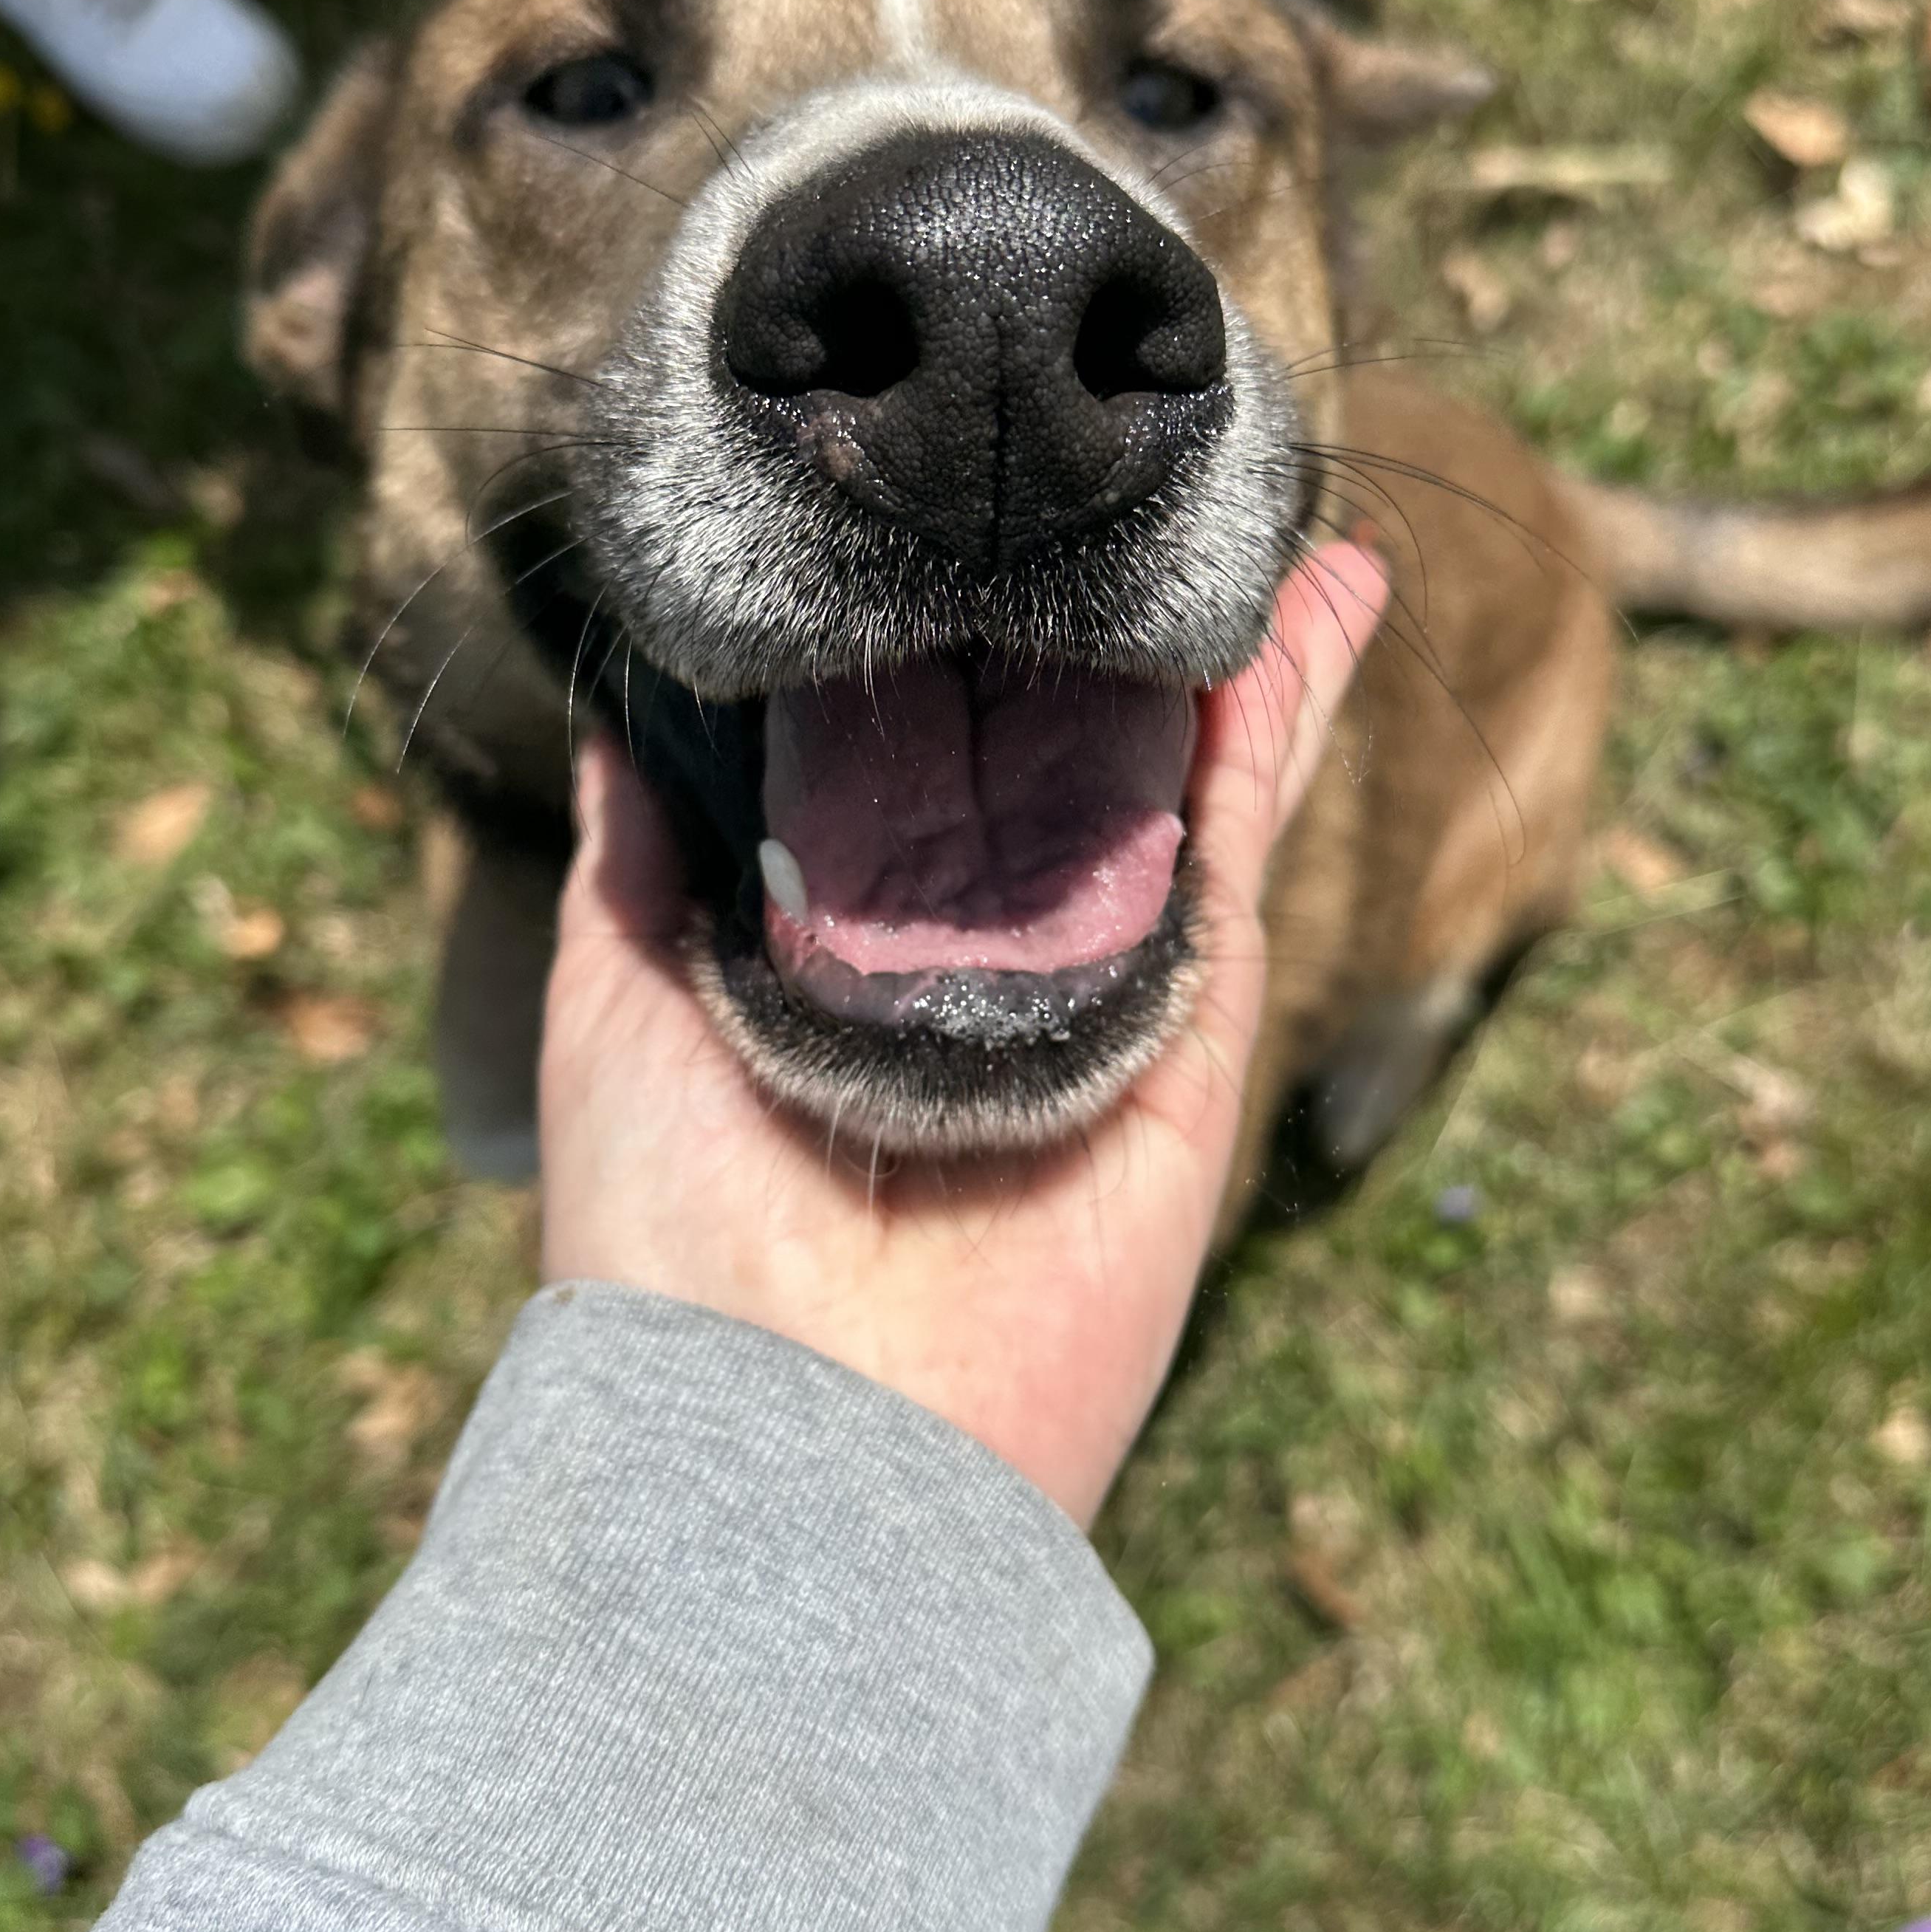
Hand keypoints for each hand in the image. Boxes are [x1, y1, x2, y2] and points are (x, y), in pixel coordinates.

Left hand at [539, 541, 1387, 1523]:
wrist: (794, 1422)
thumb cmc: (669, 1223)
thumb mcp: (618, 988)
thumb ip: (645, 846)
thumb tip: (632, 706)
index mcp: (851, 942)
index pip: (935, 766)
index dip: (976, 656)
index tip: (988, 540)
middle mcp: (984, 953)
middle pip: (1085, 760)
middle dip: (1132, 644)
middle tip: (1170, 509)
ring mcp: (1101, 985)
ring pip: (1188, 781)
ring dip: (1244, 657)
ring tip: (1294, 538)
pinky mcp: (1190, 1026)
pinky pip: (1239, 845)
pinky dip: (1279, 728)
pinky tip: (1312, 616)